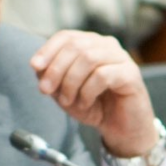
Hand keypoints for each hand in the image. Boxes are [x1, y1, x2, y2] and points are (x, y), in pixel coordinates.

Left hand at [30, 30, 155, 154]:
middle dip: (56, 68)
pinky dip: (87, 91)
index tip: (35, 67)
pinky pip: (102, 75)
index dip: (48, 49)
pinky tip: (85, 103)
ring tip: (67, 101)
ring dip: (71, 82)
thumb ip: (52, 78)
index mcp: (91, 44)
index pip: (67, 36)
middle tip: (45, 90)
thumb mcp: (65, 92)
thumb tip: (38, 67)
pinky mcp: (130, 74)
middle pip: (76, 45)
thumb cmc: (94, 106)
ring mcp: (121, 58)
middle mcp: (107, 46)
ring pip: (88, 58)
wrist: (120, 129)